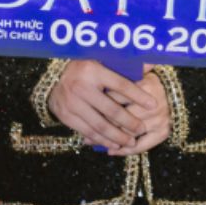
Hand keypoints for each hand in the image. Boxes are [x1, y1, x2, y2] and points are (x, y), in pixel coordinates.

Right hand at [50, 61, 170, 155]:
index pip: (121, 85)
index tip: (153, 105)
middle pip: (112, 110)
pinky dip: (102, 140)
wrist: (52, 79)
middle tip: (142, 129)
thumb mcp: (101, 60)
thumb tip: (150, 65)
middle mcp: (81, 86)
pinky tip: (113, 144)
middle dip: (130, 122)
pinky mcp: (66, 115)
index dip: (138, 96)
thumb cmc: (84, 70)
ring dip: (118, 136)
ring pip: (100, 124)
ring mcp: (72, 103)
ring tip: (131, 141)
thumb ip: (124, 64)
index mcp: (93, 70)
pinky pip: (88, 131)